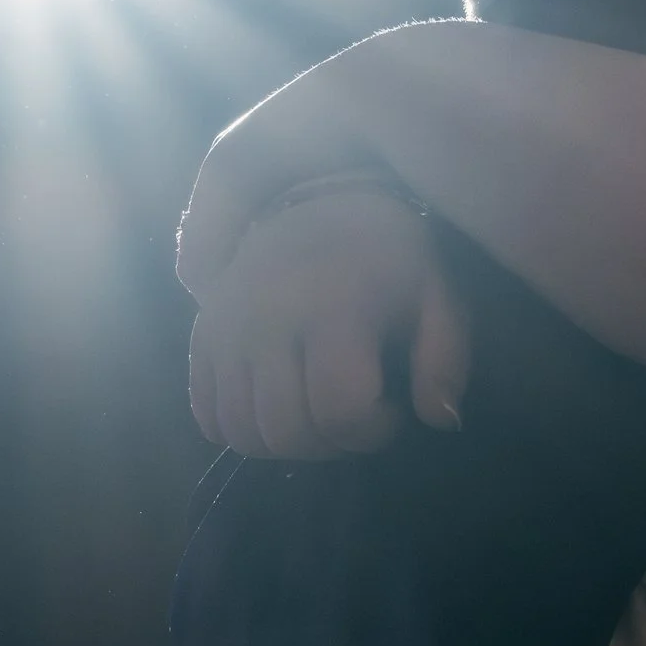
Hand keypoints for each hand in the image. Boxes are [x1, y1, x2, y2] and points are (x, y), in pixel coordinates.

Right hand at [186, 186, 471, 457]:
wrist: (322, 201)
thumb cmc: (391, 256)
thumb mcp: (438, 297)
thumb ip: (446, 360)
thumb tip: (440, 421)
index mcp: (331, 304)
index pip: (340, 410)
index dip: (374, 430)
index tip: (393, 407)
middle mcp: (265, 318)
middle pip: (286, 431)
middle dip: (331, 444)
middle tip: (356, 417)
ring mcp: (224, 328)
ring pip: (241, 433)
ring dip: (287, 445)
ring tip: (319, 414)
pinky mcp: (199, 337)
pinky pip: (207, 416)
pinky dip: (242, 430)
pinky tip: (280, 407)